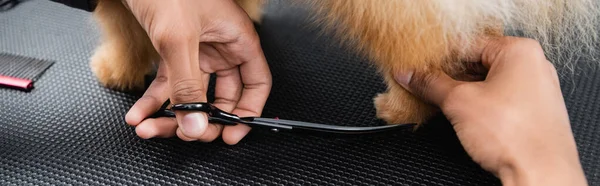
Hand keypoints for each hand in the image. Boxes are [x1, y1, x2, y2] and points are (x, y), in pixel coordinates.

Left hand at [122, 0, 271, 144]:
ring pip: (191, 94)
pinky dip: (154, 101)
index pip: (256, 84)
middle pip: (221, 96)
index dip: (247, 112)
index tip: (231, 133)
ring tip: (151, 128)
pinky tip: (139, 114)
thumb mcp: (179, 39)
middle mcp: (220, 47)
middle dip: (202, 119)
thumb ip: (188, 85)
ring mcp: (196, 50)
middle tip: (187, 133)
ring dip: (170, 115)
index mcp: (237, 39)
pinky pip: (167, 84)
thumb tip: (196, 123)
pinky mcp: (171, 50)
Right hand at [395, 37, 586, 185]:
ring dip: (463, 94)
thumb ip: (430, 84)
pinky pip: (500, 101)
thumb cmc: (516, 137)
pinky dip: (479, 107)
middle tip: (426, 87)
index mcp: (520, 51)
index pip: (467, 45)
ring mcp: (537, 90)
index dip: (439, 59)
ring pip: (488, 84)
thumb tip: (412, 76)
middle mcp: (533, 66)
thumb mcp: (459, 102)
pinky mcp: (535, 113)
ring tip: (441, 103)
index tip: (419, 69)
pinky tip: (463, 117)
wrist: (541, 174)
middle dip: (449, 78)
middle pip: (478, 64)